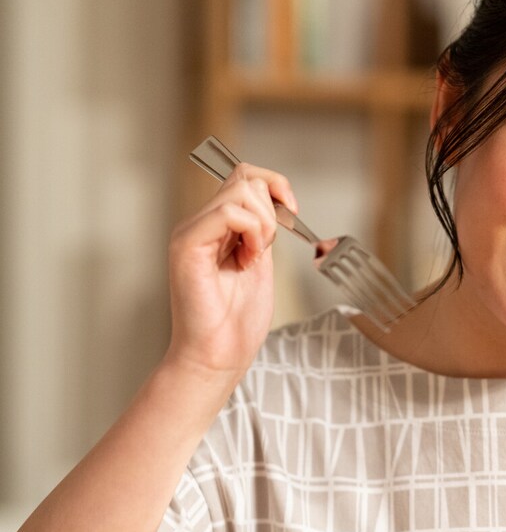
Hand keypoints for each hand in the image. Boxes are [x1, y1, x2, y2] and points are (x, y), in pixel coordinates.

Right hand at [164, 164, 298, 379]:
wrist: (219, 354)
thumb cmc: (237, 320)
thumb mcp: (260, 262)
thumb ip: (261, 231)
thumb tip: (277, 203)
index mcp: (215, 226)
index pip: (244, 177)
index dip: (276, 186)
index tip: (293, 212)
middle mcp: (199, 224)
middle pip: (245, 178)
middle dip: (271, 212)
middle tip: (263, 250)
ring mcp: (191, 232)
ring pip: (241, 191)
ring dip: (263, 225)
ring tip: (252, 258)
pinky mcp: (187, 245)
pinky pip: (228, 213)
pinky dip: (251, 233)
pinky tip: (246, 261)